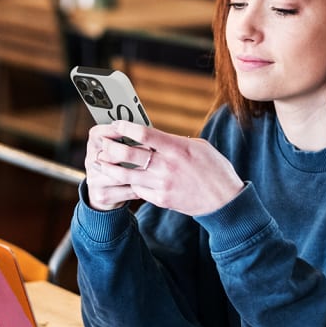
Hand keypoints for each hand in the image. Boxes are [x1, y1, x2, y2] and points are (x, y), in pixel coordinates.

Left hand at [86, 121, 244, 214]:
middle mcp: (167, 166)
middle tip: (103, 143)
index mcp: (177, 148)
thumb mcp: (198, 147)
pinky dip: (128, 182)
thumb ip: (173, 141)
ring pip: (126, 175)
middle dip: (111, 147)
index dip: (126, 128)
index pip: (144, 134)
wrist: (224, 201)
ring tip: (100, 161)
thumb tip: (152, 136)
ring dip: (109, 167)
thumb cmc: (214, 169)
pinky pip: (137, 189)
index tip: (116, 124)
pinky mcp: (161, 199)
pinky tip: (120, 177)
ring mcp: (162, 185)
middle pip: (128, 155)